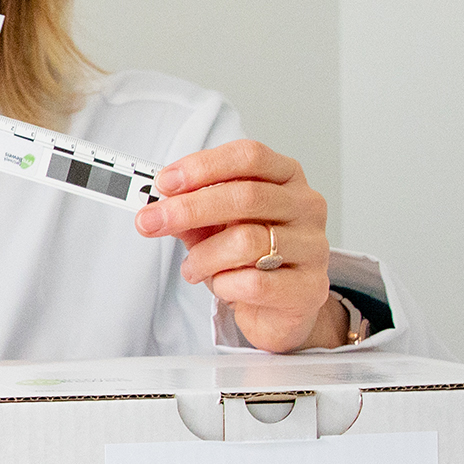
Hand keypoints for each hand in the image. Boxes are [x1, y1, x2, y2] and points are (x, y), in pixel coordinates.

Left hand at [136, 140, 347, 352]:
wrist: (280, 307)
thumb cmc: (249, 258)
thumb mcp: (215, 226)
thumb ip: (191, 212)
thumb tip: (156, 205)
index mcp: (286, 177)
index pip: (249, 156)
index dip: (203, 166)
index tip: (164, 182)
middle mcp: (306, 206)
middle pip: (247, 196)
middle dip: (189, 209)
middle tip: (150, 222)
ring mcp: (313, 247)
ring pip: (247, 241)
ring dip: (204, 257)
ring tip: (192, 268)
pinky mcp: (309, 288)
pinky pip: (255, 283)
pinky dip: (224, 285)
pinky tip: (220, 286)